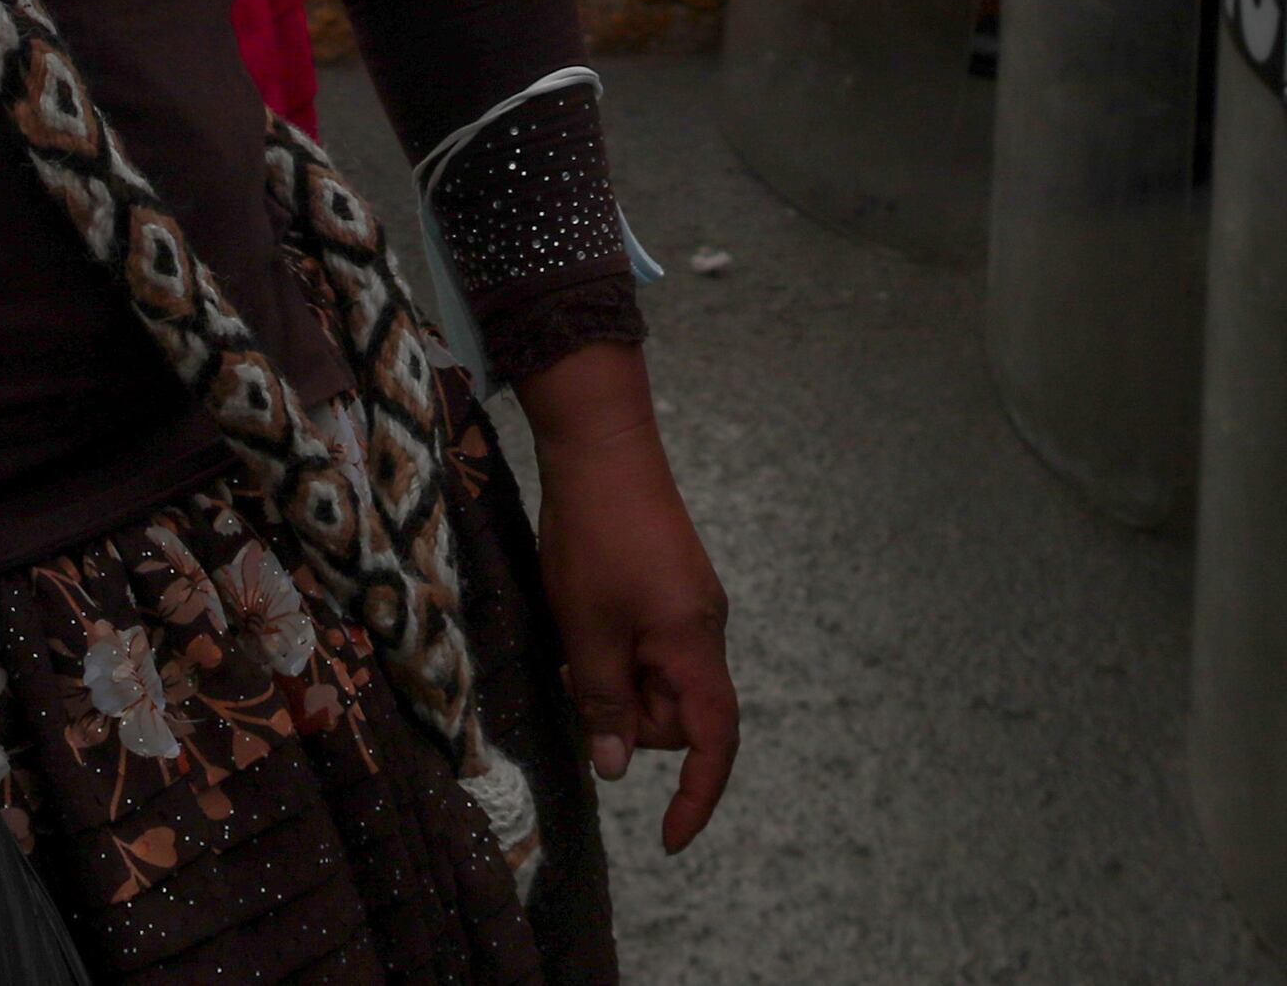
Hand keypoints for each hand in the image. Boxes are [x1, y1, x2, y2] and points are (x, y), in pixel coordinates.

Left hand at [514, 346, 738, 850]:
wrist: (602, 447)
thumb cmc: (594, 539)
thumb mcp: (585, 631)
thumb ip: (602, 703)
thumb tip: (616, 768)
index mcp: (694, 646)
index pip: (713, 741)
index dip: (697, 796)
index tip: (669, 840)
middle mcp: (705, 629)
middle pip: (678, 712)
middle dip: (629, 717)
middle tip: (574, 676)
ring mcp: (690, 605)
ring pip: (657, 677)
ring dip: (615, 679)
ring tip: (573, 635)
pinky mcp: (671, 586)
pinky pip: (651, 644)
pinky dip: (617, 652)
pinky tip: (583, 618)